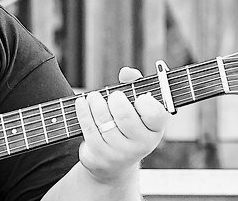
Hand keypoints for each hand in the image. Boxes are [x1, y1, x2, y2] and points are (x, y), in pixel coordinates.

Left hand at [73, 67, 169, 182]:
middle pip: (125, 116)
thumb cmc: (128, 128)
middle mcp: (141, 144)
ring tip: (94, 97)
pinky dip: (83, 112)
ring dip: (96, 103)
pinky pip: (89, 129)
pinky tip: (81, 103)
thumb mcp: (137, 110)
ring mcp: (120, 153)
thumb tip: (127, 72)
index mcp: (155, 130)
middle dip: (115, 100)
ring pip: (104, 121)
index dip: (146, 103)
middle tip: (113, 96)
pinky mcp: (100, 156)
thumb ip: (135, 85)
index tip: (138, 98)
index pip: (155, 114)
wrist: (114, 165)